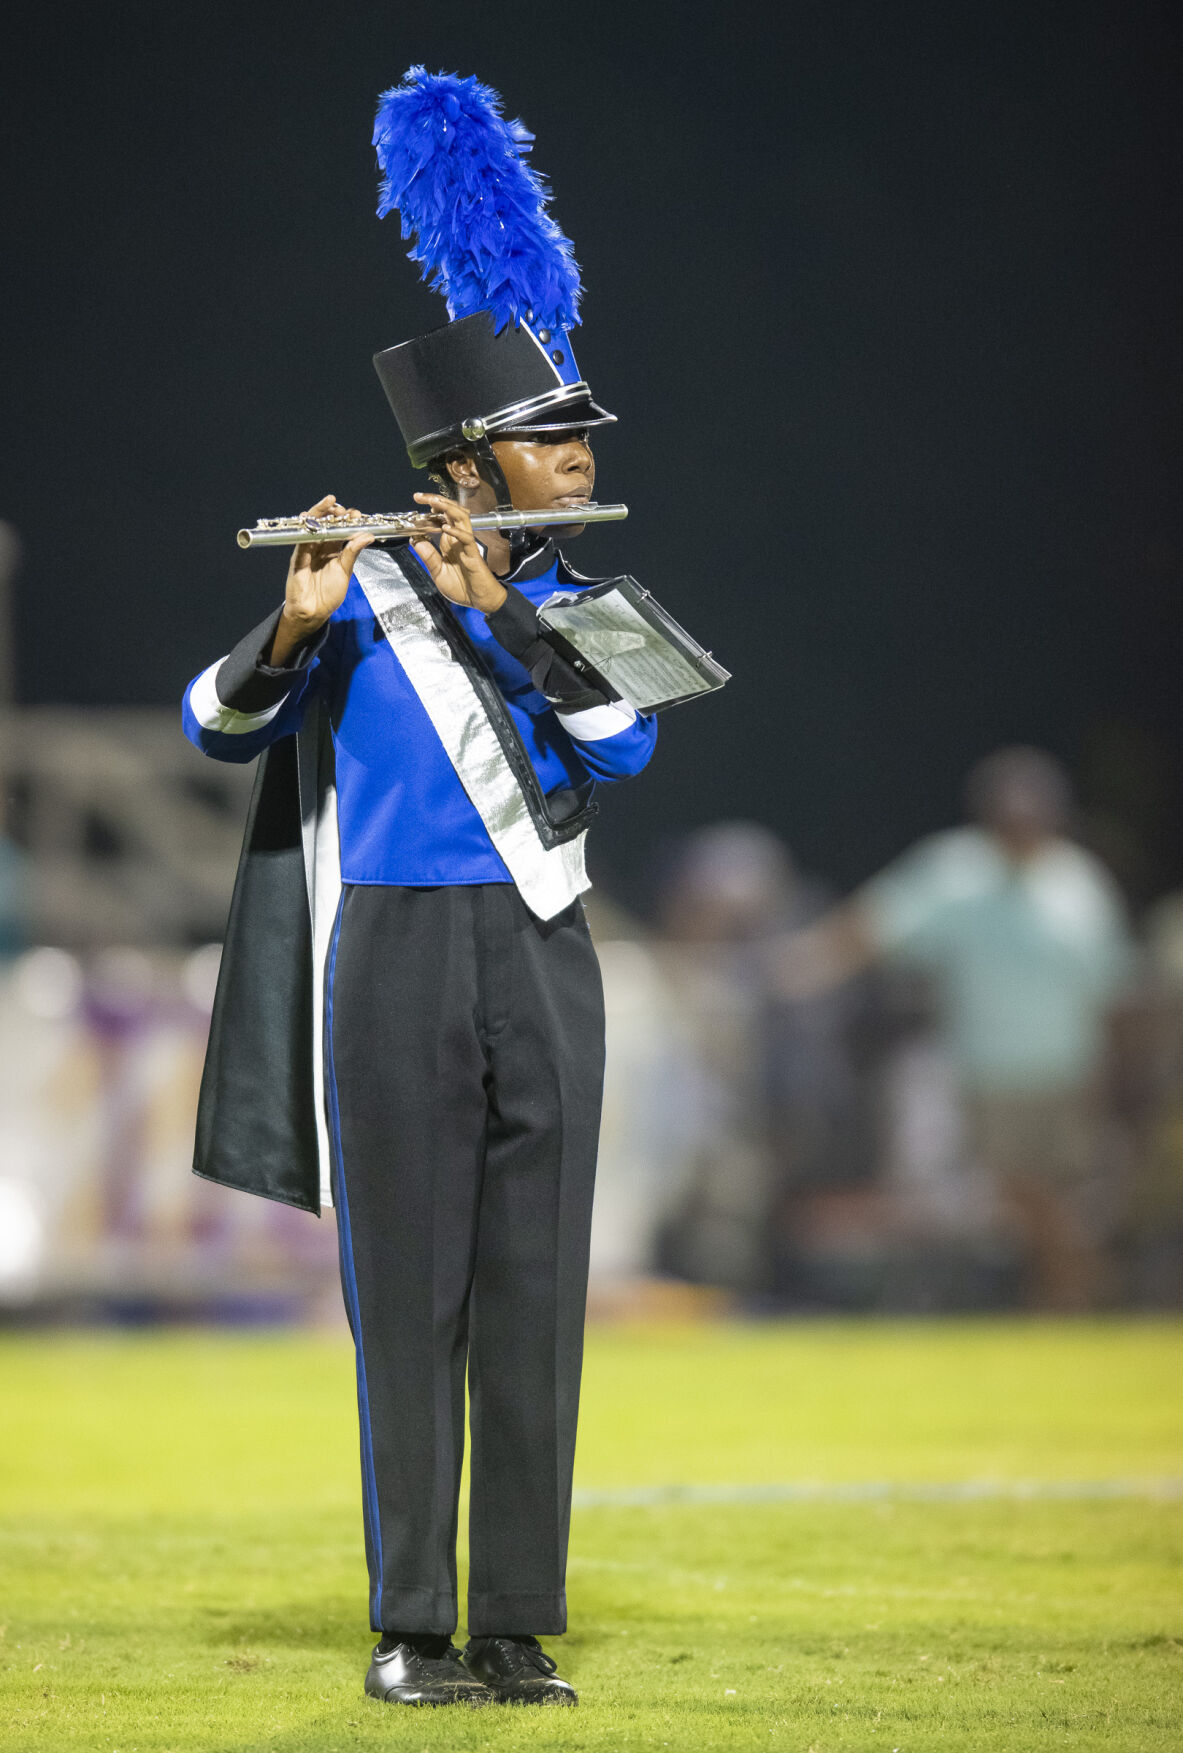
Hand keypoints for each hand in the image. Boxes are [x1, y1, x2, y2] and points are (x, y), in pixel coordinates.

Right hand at [271, 495, 372, 664]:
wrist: (313, 612)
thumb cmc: (328, 594)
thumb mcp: (344, 571)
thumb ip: (352, 553)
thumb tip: (367, 535)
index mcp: (333, 551)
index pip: (340, 530)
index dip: (347, 520)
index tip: (356, 514)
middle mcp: (320, 547)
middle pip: (326, 524)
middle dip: (334, 513)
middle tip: (343, 507)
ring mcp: (308, 550)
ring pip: (313, 527)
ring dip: (320, 514)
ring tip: (330, 503)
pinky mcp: (297, 557)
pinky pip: (301, 540)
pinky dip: (306, 529)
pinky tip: (310, 518)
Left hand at [411, 493, 507, 612]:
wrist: (480, 601)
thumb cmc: (462, 588)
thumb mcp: (438, 573)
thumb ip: (428, 556)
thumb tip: (415, 540)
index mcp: (449, 542)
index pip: (440, 519)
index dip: (430, 509)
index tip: (417, 502)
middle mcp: (457, 539)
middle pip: (450, 512)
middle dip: (436, 501)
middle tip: (419, 496)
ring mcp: (466, 545)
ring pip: (461, 519)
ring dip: (447, 508)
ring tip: (433, 502)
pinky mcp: (473, 554)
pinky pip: (467, 539)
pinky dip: (456, 532)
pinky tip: (446, 527)